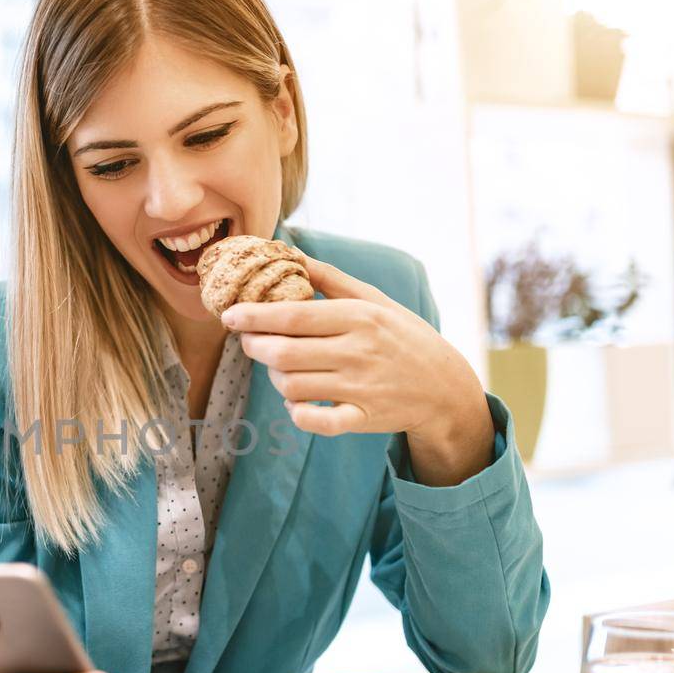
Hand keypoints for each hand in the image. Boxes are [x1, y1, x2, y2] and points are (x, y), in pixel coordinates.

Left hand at [221, 258, 493, 484]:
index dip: (254, 316)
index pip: (294, 316)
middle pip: (284, 353)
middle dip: (255, 347)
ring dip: (274, 378)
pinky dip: (297, 412)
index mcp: (359, 317)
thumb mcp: (375, 300)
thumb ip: (331, 278)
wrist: (444, 387)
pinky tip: (296, 401)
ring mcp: (361, 388)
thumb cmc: (403, 337)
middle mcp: (358, 352)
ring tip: (277, 368)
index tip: (228, 315)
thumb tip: (290, 252)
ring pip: (292, 386)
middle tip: (248, 342)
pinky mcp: (363, 419)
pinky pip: (314, 421)